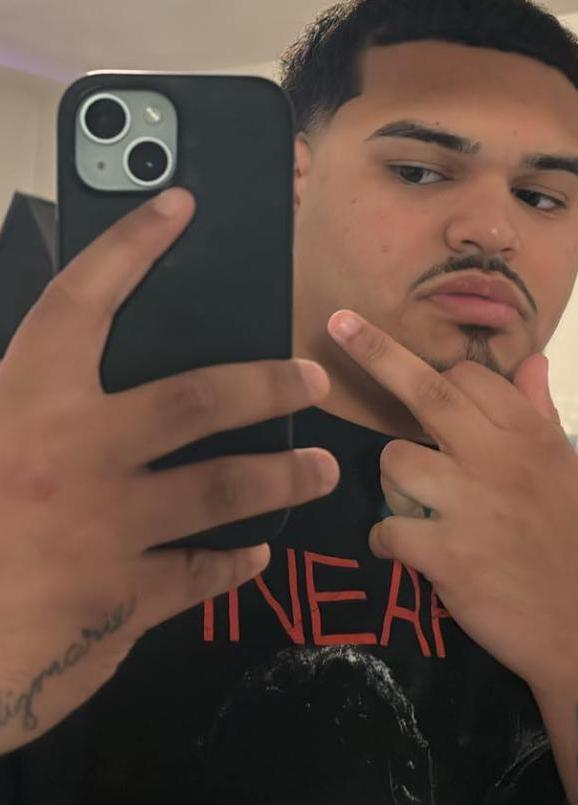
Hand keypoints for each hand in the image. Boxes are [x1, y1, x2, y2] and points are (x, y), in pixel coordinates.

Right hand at [0, 188, 338, 753]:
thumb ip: (17, 404)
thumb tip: (61, 373)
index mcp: (22, 404)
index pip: (83, 301)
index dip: (131, 247)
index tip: (179, 204)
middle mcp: (75, 455)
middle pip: (197, 399)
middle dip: (265, 384)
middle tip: (310, 379)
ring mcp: (108, 529)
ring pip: (223, 487)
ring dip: (282, 475)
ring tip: (321, 467)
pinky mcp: (124, 599)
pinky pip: (199, 574)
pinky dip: (233, 562)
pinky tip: (255, 554)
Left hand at [328, 309, 577, 700]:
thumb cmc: (573, 542)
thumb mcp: (568, 470)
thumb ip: (541, 412)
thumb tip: (534, 360)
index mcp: (530, 435)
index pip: (468, 379)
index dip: (440, 381)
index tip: (428, 389)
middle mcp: (498, 460)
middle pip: (427, 395)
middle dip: (376, 353)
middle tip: (337, 325)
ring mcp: (471, 507)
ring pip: (394, 461)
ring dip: (393, 482)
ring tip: (417, 507)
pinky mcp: (447, 556)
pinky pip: (387, 529)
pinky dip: (387, 540)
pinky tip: (405, 550)